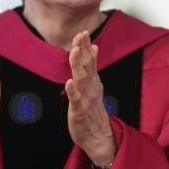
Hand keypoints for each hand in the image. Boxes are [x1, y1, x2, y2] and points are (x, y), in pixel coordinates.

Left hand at [65, 31, 115, 167]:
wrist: (99, 137)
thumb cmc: (93, 111)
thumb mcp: (93, 85)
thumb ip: (92, 67)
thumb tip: (94, 46)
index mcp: (93, 81)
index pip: (90, 60)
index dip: (86, 46)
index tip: (84, 31)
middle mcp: (91, 87)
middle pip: (87, 66)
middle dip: (83, 50)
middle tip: (81, 35)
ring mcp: (86, 99)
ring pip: (82, 79)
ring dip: (79, 65)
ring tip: (75, 52)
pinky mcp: (79, 112)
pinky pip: (76, 101)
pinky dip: (73, 91)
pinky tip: (69, 83)